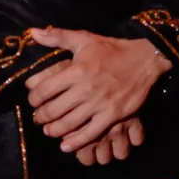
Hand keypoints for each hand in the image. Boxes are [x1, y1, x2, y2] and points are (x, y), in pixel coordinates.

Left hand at [24, 29, 167, 158]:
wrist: (144, 60)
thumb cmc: (112, 50)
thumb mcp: (85, 39)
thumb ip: (58, 37)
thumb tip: (33, 32)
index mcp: (76, 70)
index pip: (44, 90)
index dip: (33, 98)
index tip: (33, 101)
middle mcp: (85, 89)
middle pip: (53, 110)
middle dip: (41, 117)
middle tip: (38, 118)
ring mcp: (99, 104)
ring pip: (68, 124)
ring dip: (54, 130)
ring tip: (49, 130)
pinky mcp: (112, 115)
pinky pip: (90, 134)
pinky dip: (75, 142)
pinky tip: (66, 146)